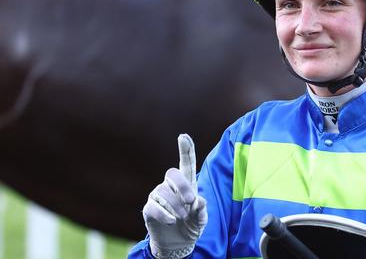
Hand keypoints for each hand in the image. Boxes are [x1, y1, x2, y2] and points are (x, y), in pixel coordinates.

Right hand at [143, 134, 207, 258]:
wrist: (177, 243)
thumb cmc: (191, 225)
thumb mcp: (201, 219)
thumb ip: (202, 210)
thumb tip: (199, 201)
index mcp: (187, 184)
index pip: (186, 164)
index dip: (186, 150)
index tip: (183, 136)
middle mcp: (170, 186)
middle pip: (172, 173)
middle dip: (183, 186)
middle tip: (191, 201)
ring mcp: (158, 196)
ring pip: (163, 192)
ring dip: (176, 206)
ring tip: (182, 217)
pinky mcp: (149, 208)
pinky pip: (154, 206)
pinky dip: (164, 214)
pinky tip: (172, 221)